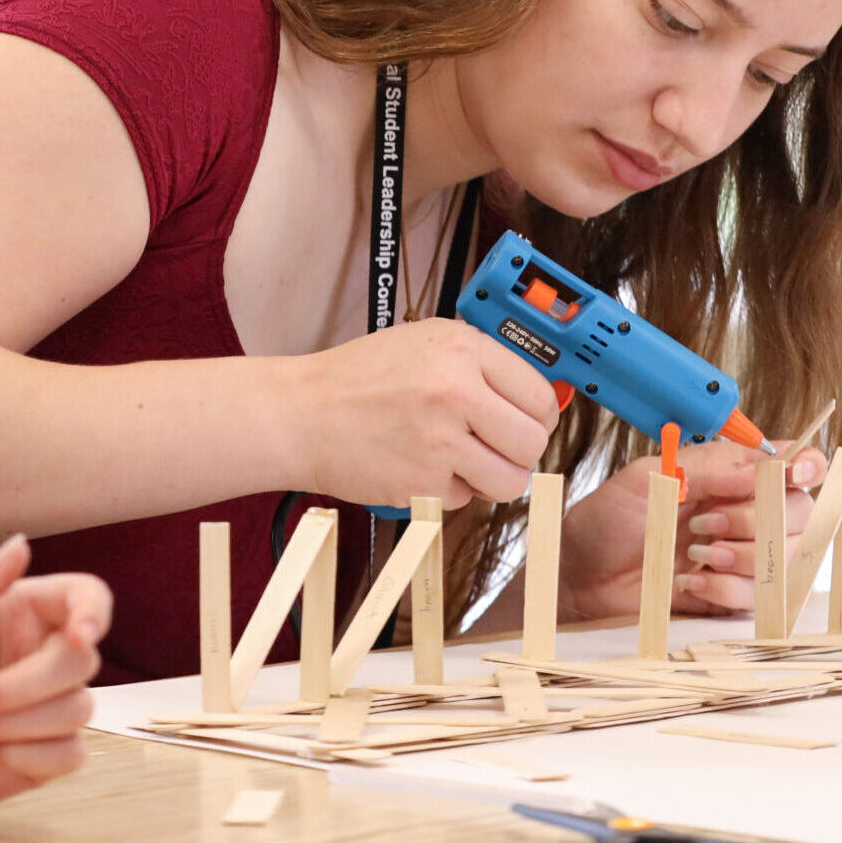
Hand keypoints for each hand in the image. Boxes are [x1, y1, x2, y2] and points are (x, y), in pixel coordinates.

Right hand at [295, 319, 559, 510]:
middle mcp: (456, 391)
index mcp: (462, 349)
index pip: (539, 395)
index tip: (528, 422)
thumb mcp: (425, 344)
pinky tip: (421, 465)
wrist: (302, 413)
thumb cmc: (360, 377)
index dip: (539, 416)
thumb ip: (480, 364)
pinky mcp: (422, 485)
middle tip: (498, 447)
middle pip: (533, 443)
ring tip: (464, 461)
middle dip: (521, 452)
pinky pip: (466, 499)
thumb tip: (534, 397)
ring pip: (510, 481)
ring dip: (493, 478)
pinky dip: (450, 490)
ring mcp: (439, 442)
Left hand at [558, 441, 827, 620]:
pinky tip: (689, 581)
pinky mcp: (731, 595)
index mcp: (727, 475)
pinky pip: (757, 596)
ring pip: (783, 556)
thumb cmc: (607, 520)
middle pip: (798, 512)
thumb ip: (708, 468)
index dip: (804, 466)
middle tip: (705, 522)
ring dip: (740, 554)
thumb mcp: (649, 477)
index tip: (794, 473)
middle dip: (758, 518)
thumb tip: (762, 468)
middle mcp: (742, 512)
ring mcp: (739, 555)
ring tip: (694, 553)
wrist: (580, 576)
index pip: (790, 464)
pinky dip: (726, 587)